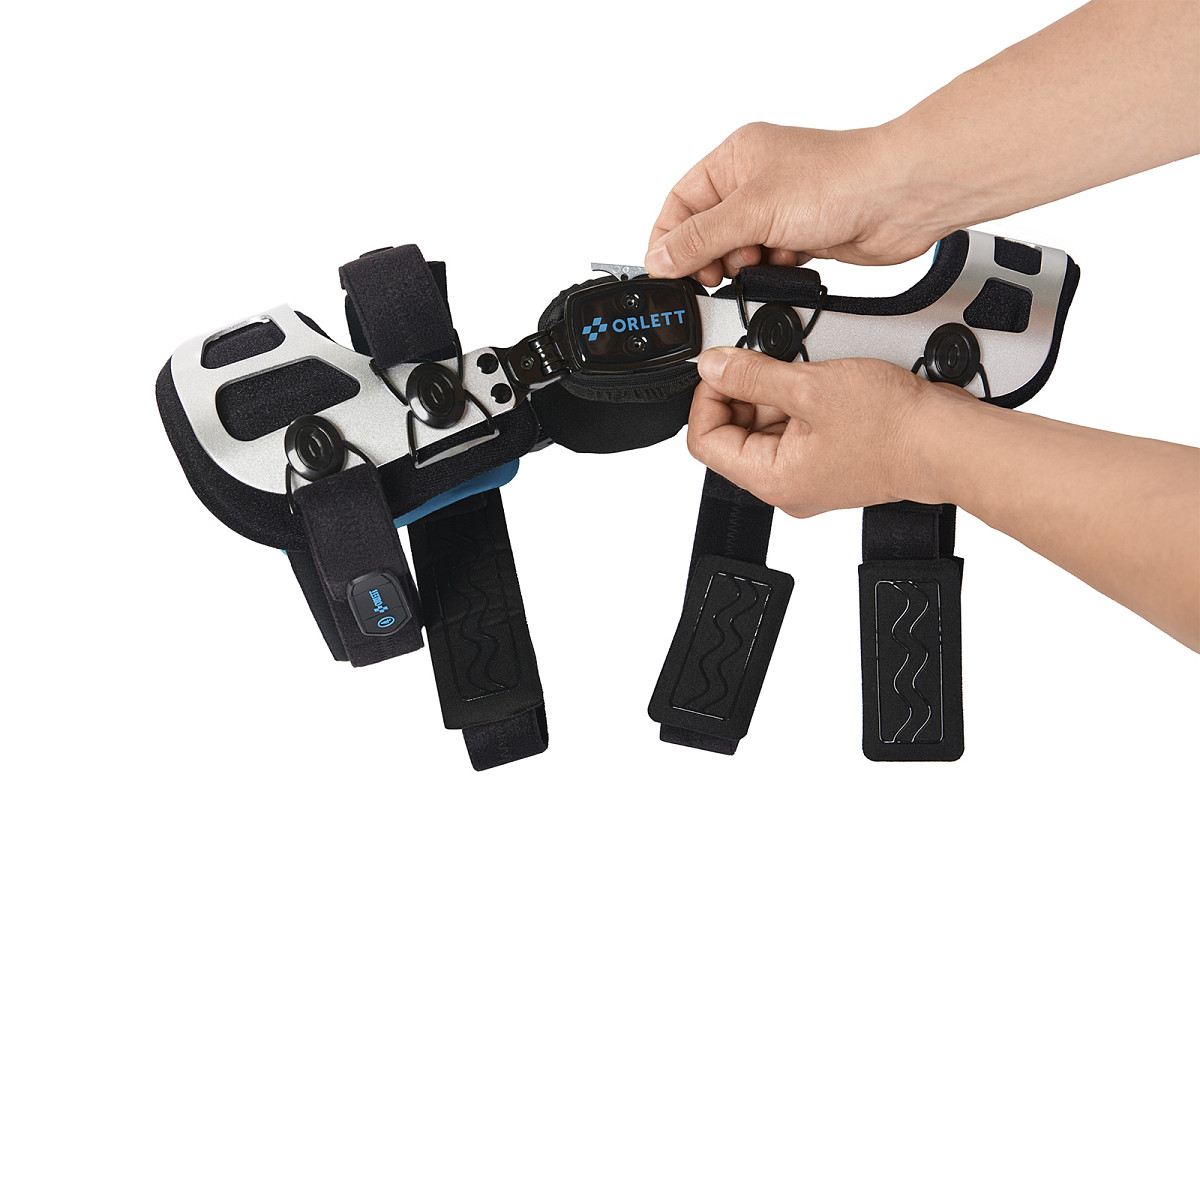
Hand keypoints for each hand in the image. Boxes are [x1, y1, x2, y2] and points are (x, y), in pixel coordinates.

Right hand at [645, 123, 939, 286]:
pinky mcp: (801, 235)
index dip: (669, 240)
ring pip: (737, 252)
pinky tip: (788, 261)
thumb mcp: (752, 210)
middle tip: (722, 272)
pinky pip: (768, 263)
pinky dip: (773, 270)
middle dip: (711, 257)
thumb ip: (700, 238)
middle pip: (706, 233)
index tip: (669, 272)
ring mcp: (778, 209)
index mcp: (734, 158)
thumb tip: (660, 257)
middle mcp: (754, 181)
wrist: (900, 198)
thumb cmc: (840, 180)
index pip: (680, 204)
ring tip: (762, 260)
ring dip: (745, 266)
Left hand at [688, 347, 959, 516]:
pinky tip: (822, 380)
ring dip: (776, 391)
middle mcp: (786, 486)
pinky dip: (801, 400)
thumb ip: (751, 375)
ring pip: (767, 427)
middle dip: (745, 391)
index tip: (719, 368)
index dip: (706, 398)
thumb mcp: (809, 386)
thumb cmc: (894, 427)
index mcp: (770, 479)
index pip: (705, 442)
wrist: (948, 442)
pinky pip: (797, 428)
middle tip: (766, 358)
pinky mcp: (830, 461)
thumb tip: (712, 367)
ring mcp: (808, 474)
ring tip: (806, 369)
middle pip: (735, 432)